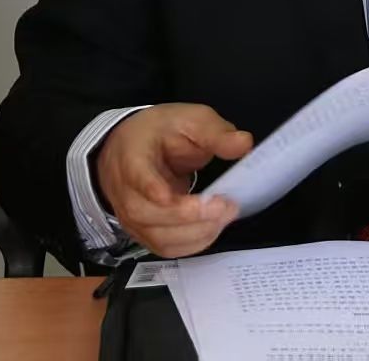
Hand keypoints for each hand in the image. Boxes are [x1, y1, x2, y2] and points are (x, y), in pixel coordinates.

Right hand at [95, 104, 252, 256]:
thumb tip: (243, 143)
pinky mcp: (144, 232)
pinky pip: (166, 248)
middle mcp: (125, 192)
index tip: (181, 196)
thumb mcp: (189, 119)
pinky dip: (193, 243)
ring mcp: (132, 217)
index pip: (137, 177)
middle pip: (148, 214)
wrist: (132, 148)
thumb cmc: (160, 133)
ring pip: (158, 238)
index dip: (155, 190)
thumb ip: (215, 132)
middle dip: (189, 216)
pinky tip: (213, 227)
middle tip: (224, 205)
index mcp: (132, 156)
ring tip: (224, 215)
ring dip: (196, 232)